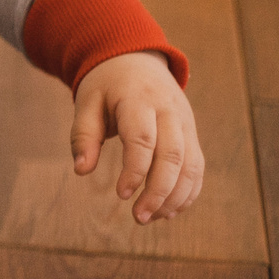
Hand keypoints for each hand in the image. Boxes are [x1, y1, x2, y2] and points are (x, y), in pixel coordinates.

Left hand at [70, 51, 203, 223]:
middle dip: (159, 191)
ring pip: (191, 164)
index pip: (143, 139)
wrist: (137, 60)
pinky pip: (197, 166)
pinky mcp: (192, 134)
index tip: (121, 195)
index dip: (135, 170)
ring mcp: (185, 123)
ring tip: (151, 218)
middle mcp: (169, 111)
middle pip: (173, 155)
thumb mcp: (87, 102)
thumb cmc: (106, 85)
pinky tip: (169, 211)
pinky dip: (188, 191)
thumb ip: (83, 135)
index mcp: (139, 100)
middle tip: (138, 217)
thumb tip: (81, 171)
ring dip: (176, 197)